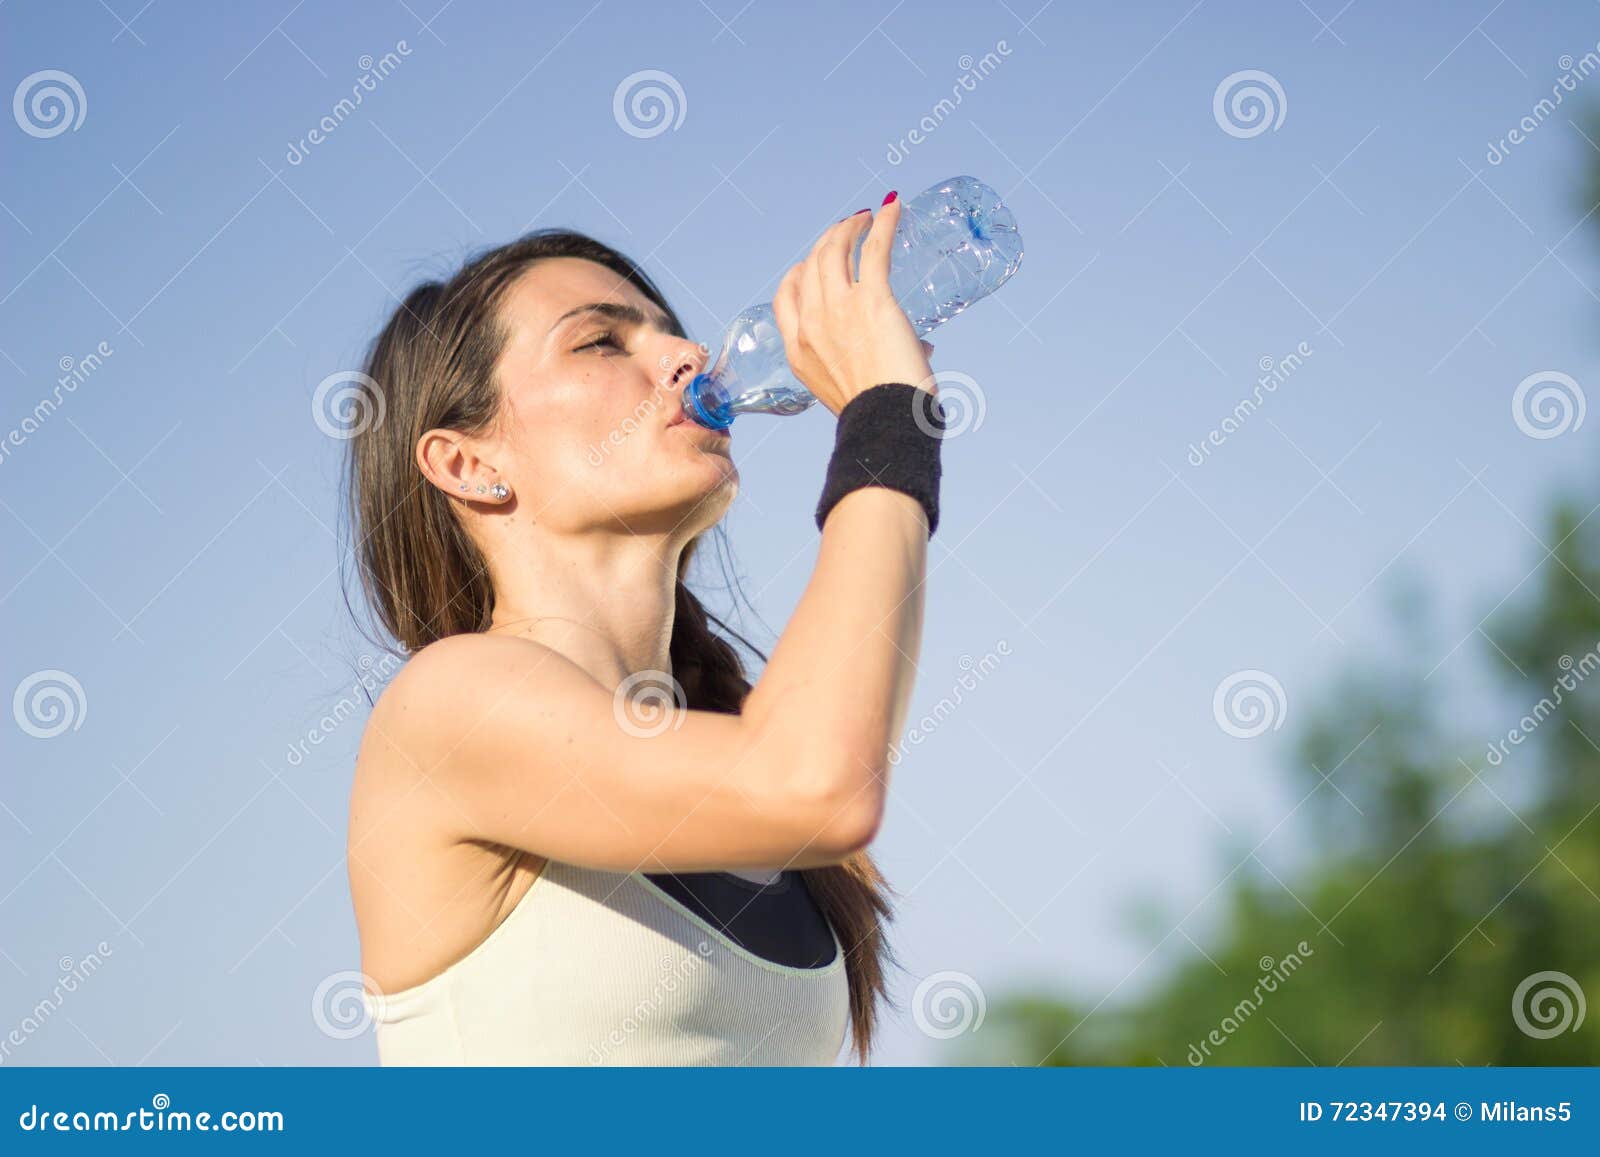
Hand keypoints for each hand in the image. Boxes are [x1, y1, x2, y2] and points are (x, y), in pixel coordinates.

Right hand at [771, 197, 936, 417]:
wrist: (887, 421)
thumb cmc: (879, 413)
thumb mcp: (853, 389)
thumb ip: (877, 363)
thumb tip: (923, 348)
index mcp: (798, 350)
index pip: (787, 295)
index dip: (801, 271)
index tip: (817, 262)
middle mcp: (811, 324)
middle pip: (811, 264)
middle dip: (828, 240)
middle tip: (848, 230)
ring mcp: (837, 309)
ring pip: (834, 249)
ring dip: (849, 227)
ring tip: (866, 218)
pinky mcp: (871, 300)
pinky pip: (874, 249)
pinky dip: (883, 223)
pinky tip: (892, 207)